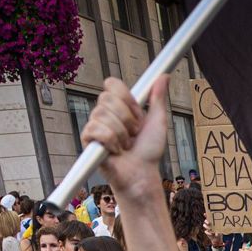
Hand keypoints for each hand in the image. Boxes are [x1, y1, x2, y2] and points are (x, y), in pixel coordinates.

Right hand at [80, 75, 171, 197]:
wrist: (142, 174)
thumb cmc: (149, 152)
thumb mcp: (157, 121)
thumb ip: (158, 98)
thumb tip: (164, 76)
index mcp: (120, 106)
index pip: (112, 84)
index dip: (126, 97)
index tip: (137, 112)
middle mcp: (106, 113)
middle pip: (107, 98)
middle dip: (127, 119)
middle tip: (134, 133)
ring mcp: (95, 126)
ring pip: (102, 114)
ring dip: (121, 133)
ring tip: (126, 145)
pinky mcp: (88, 140)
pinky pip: (95, 129)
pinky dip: (111, 142)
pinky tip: (115, 151)